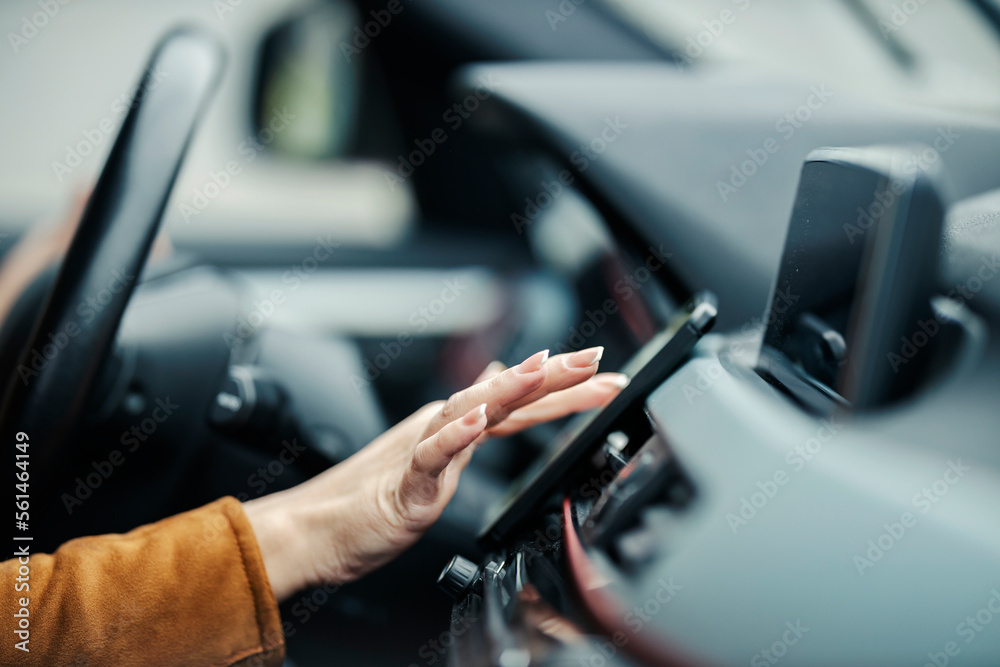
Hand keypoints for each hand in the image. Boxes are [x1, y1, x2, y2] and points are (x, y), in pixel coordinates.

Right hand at [243, 348, 626, 601]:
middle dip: (553, 377)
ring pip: (468, 412)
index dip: (564, 388)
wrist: (316, 529)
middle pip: (505, 398)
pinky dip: (454, 437)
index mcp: (455, 427)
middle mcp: (442, 429)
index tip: (606, 376)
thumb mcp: (436, 455)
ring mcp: (422, 453)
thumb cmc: (372, 497)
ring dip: (507, 389)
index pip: (521, 404)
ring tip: (541, 368)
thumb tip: (497, 380)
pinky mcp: (403, 486)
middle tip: (594, 358)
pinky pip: (429, 457)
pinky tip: (477, 421)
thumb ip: (472, 423)